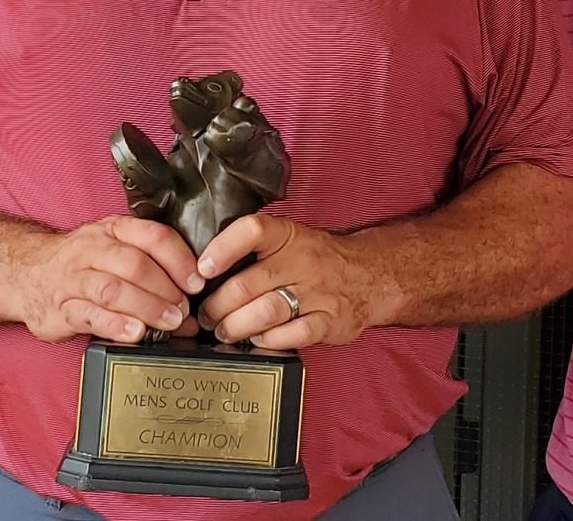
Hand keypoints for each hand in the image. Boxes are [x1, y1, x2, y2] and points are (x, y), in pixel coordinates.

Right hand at [17, 215, 203, 343]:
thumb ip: (153, 271)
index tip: (197, 282)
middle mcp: (92, 249)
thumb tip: (192, 307)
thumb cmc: (83, 264)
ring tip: (167, 323)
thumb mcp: (115, 250)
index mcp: (113, 230)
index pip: (153, 236)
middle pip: (135, 265)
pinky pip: (89, 314)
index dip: (180, 260)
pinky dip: (115, 325)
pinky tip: (135, 333)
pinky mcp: (60, 308)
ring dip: (146, 307)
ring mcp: (73, 278)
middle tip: (183, 310)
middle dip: (165, 290)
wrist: (28, 273)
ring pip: (113, 289)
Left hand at [195, 213, 382, 348]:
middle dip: (218, 305)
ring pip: (266, 311)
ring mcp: (318, 291)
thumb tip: (202, 269)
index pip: (251, 231)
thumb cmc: (316, 259)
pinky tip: (257, 340)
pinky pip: (292, 334)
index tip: (202, 269)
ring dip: (237, 326)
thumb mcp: (289, 239)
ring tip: (223, 331)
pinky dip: (269, 341)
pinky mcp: (329, 320)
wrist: (370, 274)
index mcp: (288, 235)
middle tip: (205, 316)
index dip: (222, 248)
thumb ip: (253, 249)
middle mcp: (302, 260)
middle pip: (248, 283)